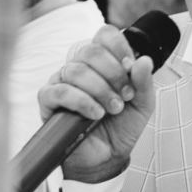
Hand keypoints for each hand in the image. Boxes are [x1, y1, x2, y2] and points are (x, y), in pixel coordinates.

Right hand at [35, 25, 155, 182]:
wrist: (107, 156)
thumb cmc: (120, 127)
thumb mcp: (142, 104)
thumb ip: (144, 82)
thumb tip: (144, 60)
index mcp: (103, 62)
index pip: (104, 35)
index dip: (119, 47)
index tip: (130, 68)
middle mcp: (81, 67)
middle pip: (90, 51)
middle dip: (112, 73)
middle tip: (124, 95)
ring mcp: (62, 81)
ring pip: (76, 70)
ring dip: (100, 90)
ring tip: (113, 109)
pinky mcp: (48, 100)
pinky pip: (59, 91)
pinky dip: (81, 101)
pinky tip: (95, 113)